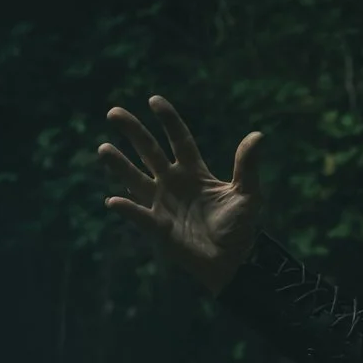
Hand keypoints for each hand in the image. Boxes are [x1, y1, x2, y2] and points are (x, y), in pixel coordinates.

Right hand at [99, 95, 264, 295]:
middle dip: (133, 132)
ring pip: (136, 179)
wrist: (234, 261)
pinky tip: (113, 201)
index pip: (179, 140)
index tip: (154, 100)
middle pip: (150, 151)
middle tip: (113, 112)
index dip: (168, 121)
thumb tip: (258, 135)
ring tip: (104, 148)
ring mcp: (163, 204)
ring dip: (120, 165)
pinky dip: (127, 209)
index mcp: (195, 172)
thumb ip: (248, 166)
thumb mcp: (248, 194)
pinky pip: (140, 215)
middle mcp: (174, 183)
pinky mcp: (158, 227)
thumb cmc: (241, 228)